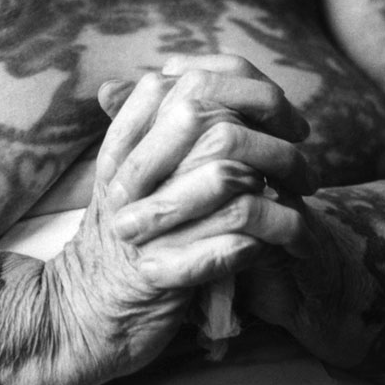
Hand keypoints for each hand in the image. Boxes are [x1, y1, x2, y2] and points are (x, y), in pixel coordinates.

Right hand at [37, 54, 314, 384]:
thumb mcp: (132, 174)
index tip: (274, 107)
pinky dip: (252, 242)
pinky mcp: (160, 276)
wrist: (83, 311)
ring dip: (271, 186)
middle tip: (301, 152)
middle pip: (205, 121)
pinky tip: (268, 244)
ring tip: (293, 196)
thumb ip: (158, 127)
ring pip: (223, 178)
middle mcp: (130, 176)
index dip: (237, 86)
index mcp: (123, 146)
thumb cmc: (125, 235)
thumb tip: (197, 73)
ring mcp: (145, 225)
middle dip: (267, 134)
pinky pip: (221, 249)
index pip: (179, 86)